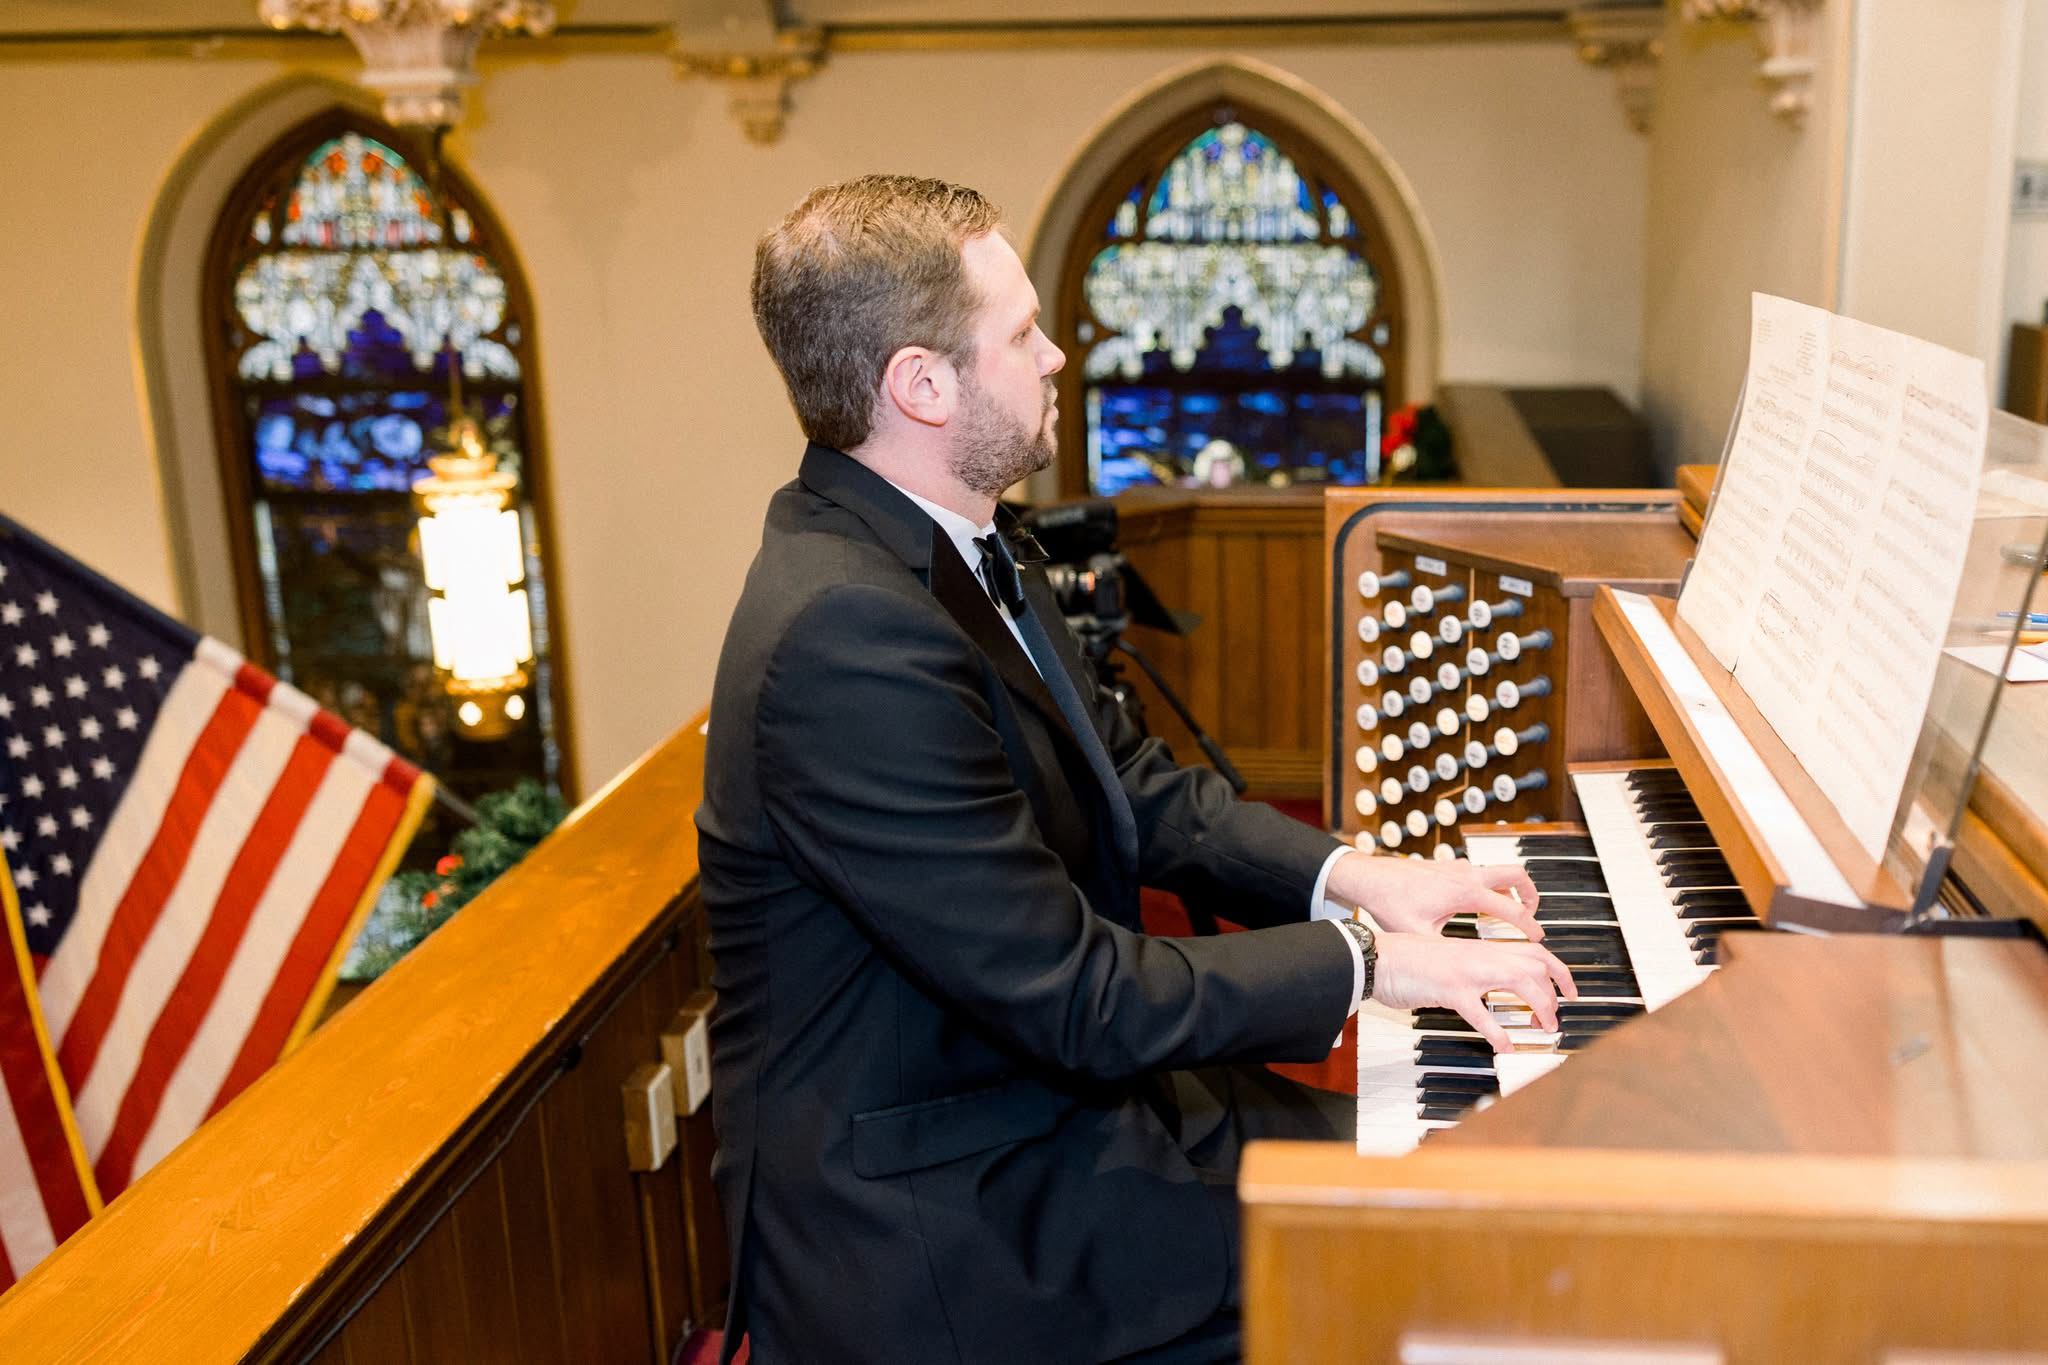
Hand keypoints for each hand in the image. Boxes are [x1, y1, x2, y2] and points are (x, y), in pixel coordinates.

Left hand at [1325, 850, 1540, 938]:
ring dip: (1512, 889)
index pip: (1511, 910)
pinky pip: (1481, 872)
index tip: (1539, 938)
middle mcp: (1467, 876)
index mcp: (1465, 893)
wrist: (1369, 876)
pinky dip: (1490, 885)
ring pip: (1499, 871)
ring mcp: (1458, 868)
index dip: (1529, 927)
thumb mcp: (1420, 934)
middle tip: (1534, 917)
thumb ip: (1446, 951)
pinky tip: (1479, 904)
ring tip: (1513, 910)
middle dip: (1531, 896)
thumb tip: (1460, 974)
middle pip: (1516, 876)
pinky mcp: (1448, 866)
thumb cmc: (1390, 901)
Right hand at [1371, 931, 1577, 1051]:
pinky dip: (1497, 1033)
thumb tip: (1494, 986)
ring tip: (1542, 1028)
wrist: (1377, 956)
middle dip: (1554, 994)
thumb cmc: (1407, 960)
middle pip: (1535, 966)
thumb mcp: (1449, 959)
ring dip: (1538, 1007)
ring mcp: (1466, 972)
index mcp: (1481, 949)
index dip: (1560, 972)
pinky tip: (1505, 1047)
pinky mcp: (1449, 990)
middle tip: (1553, 1019)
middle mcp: (1479, 956)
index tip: (1570, 992)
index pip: (1534, 952)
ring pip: (1519, 982)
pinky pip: (1481, 1013)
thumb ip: (1474, 968)